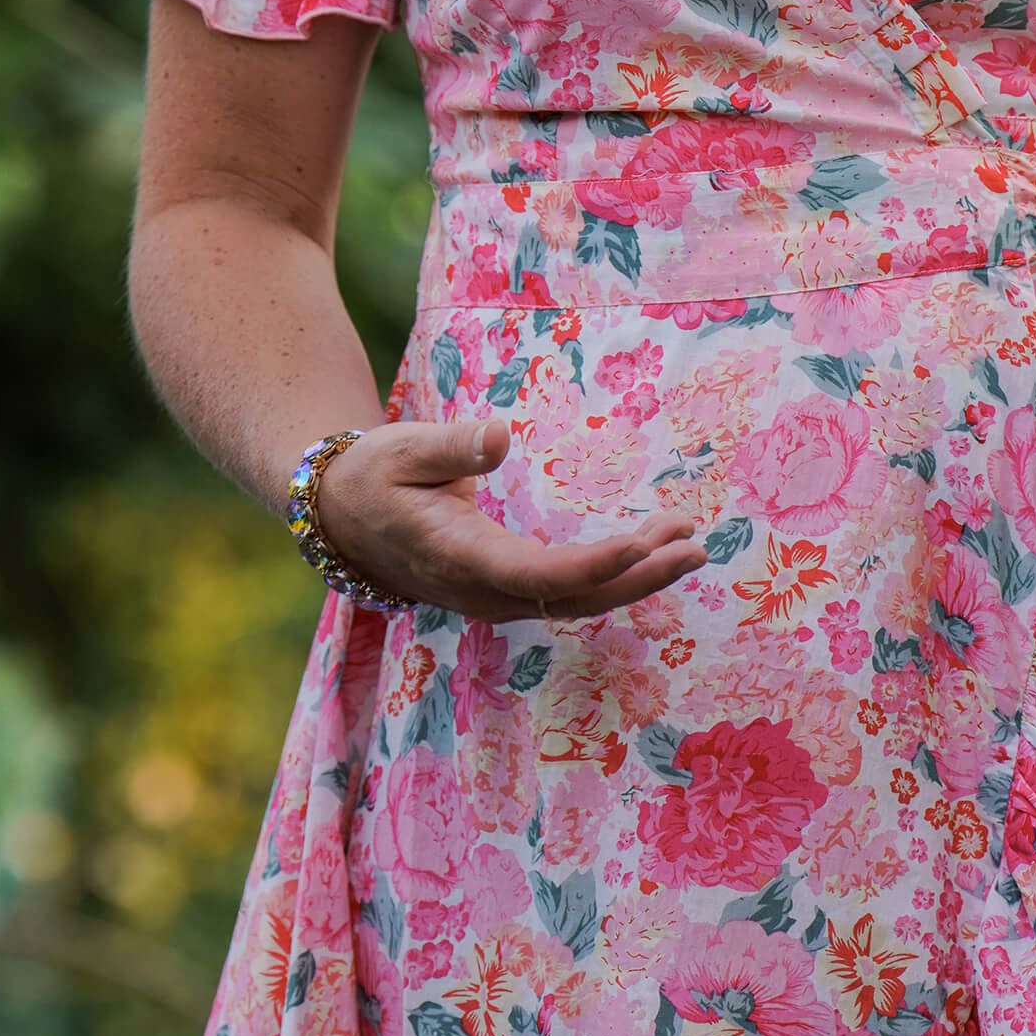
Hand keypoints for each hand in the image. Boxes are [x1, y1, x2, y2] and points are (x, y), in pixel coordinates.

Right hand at [314, 414, 705, 625]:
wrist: (342, 518)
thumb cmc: (373, 476)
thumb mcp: (402, 450)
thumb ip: (452, 447)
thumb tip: (502, 435)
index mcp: (458, 557)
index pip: (538, 575)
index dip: (593, 565)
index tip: (642, 544)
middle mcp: (483, 590)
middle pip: (572, 597)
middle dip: (637, 576)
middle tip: (693, 545)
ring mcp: (495, 597)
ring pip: (574, 600)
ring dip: (634, 577)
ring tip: (688, 545)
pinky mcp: (505, 590)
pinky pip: (565, 592)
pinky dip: (611, 576)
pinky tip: (648, 554)